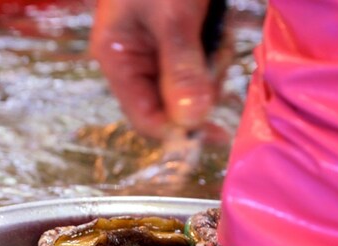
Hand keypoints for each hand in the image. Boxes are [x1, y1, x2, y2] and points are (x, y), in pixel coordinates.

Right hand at [90, 0, 214, 138]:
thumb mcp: (171, 17)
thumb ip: (181, 68)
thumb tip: (191, 122)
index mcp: (118, 60)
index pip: (144, 118)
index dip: (178, 132)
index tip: (215, 135)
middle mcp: (136, 63)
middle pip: (173, 105)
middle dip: (203, 90)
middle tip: (218, 57)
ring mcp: (158, 54)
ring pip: (193, 86)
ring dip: (214, 67)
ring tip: (216, 32)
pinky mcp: (180, 41)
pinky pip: (203, 65)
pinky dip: (217, 52)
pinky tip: (217, 27)